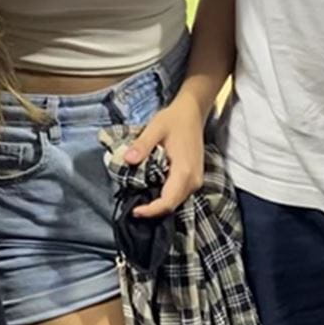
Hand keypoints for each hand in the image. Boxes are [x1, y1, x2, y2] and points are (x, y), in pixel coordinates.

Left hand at [122, 93, 206, 217]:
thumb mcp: (155, 128)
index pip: (168, 201)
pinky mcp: (194, 178)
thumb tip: (127, 160)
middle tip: (133, 208)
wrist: (192, 113)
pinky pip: (179, 194)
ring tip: (140, 202)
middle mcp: (193, 180)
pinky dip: (165, 198)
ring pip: (176, 202)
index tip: (134, 211)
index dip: (151, 210)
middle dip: (153, 210)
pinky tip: (152, 192)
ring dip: (159, 205)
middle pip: (172, 205)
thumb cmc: (174, 120)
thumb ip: (142, 145)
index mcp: (184, 171)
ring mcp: (196, 180)